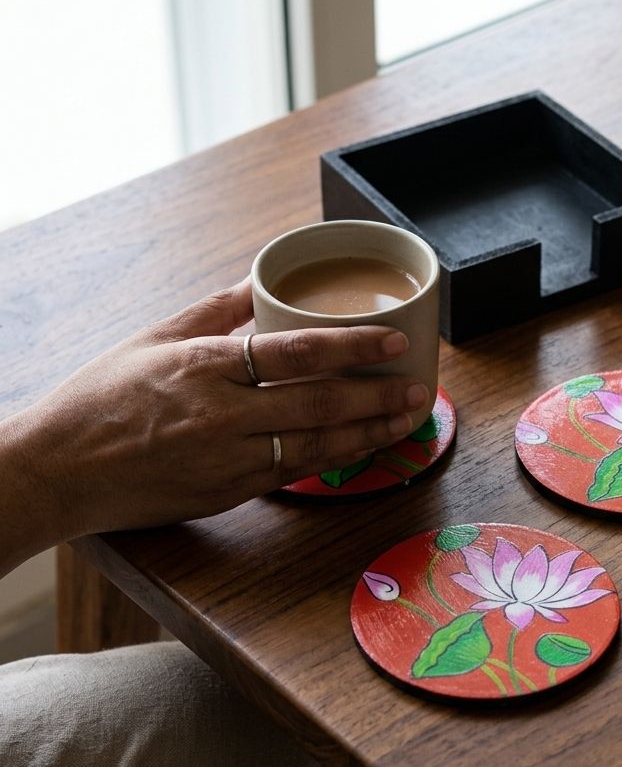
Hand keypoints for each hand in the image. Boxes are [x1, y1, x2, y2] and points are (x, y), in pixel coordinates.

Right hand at [0, 281, 426, 565]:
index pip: (295, 352)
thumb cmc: (103, 396)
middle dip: (377, 394)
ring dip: (369, 432)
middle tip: (419, 385)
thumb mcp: (157, 336)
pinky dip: (335, 458)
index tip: (394, 338)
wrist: (57, 469)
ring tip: (408, 418)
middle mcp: (219, 414)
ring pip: (315, 445)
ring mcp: (225, 460)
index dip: (352, 345)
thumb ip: (218, 308)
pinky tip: (365, 446)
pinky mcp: (227, 493)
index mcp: (202, 365)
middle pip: (317, 402)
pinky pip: (294, 473)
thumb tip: (263, 274)